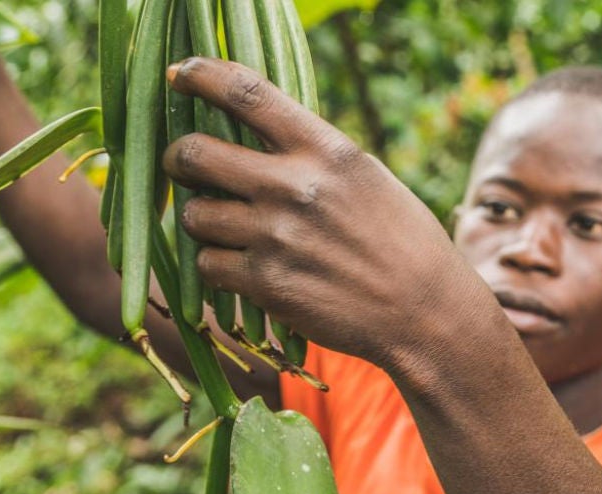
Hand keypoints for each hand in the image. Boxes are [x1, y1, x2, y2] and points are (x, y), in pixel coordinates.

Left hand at [164, 57, 466, 364]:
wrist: (424, 312)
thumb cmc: (403, 240)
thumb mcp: (366, 177)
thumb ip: (313, 154)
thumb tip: (261, 134)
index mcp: (325, 150)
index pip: (247, 93)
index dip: (202, 75)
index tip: (181, 73)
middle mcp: (295, 186)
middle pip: (196, 153)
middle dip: (177, 158)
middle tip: (182, 165)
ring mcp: (276, 237)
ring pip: (194, 215)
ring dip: (201, 221)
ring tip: (225, 228)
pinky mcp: (266, 284)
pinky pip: (207, 265)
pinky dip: (218, 266)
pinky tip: (243, 268)